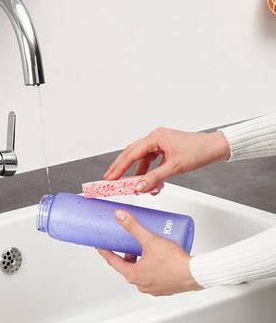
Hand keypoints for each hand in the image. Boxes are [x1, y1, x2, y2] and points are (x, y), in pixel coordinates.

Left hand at [98, 209, 202, 295]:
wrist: (195, 273)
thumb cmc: (174, 262)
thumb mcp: (149, 240)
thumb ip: (133, 227)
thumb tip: (120, 216)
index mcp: (134, 275)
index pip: (113, 262)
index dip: (106, 252)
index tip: (101, 246)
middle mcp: (142, 284)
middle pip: (127, 266)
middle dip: (125, 253)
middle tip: (124, 242)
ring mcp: (153, 286)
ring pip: (140, 270)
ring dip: (138, 258)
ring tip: (143, 246)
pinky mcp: (164, 285)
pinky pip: (152, 274)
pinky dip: (150, 265)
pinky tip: (156, 256)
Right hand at [104, 128, 229, 193]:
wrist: (214, 147)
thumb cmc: (198, 151)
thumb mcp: (174, 168)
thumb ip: (154, 178)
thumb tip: (139, 186)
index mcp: (155, 138)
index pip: (131, 153)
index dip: (119, 166)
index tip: (110, 176)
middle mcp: (155, 137)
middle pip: (132, 153)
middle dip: (121, 167)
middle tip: (111, 178)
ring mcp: (159, 141)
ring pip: (141, 157)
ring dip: (135, 170)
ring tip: (127, 182)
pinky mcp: (164, 147)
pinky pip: (150, 158)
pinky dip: (147, 169)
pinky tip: (146, 179)